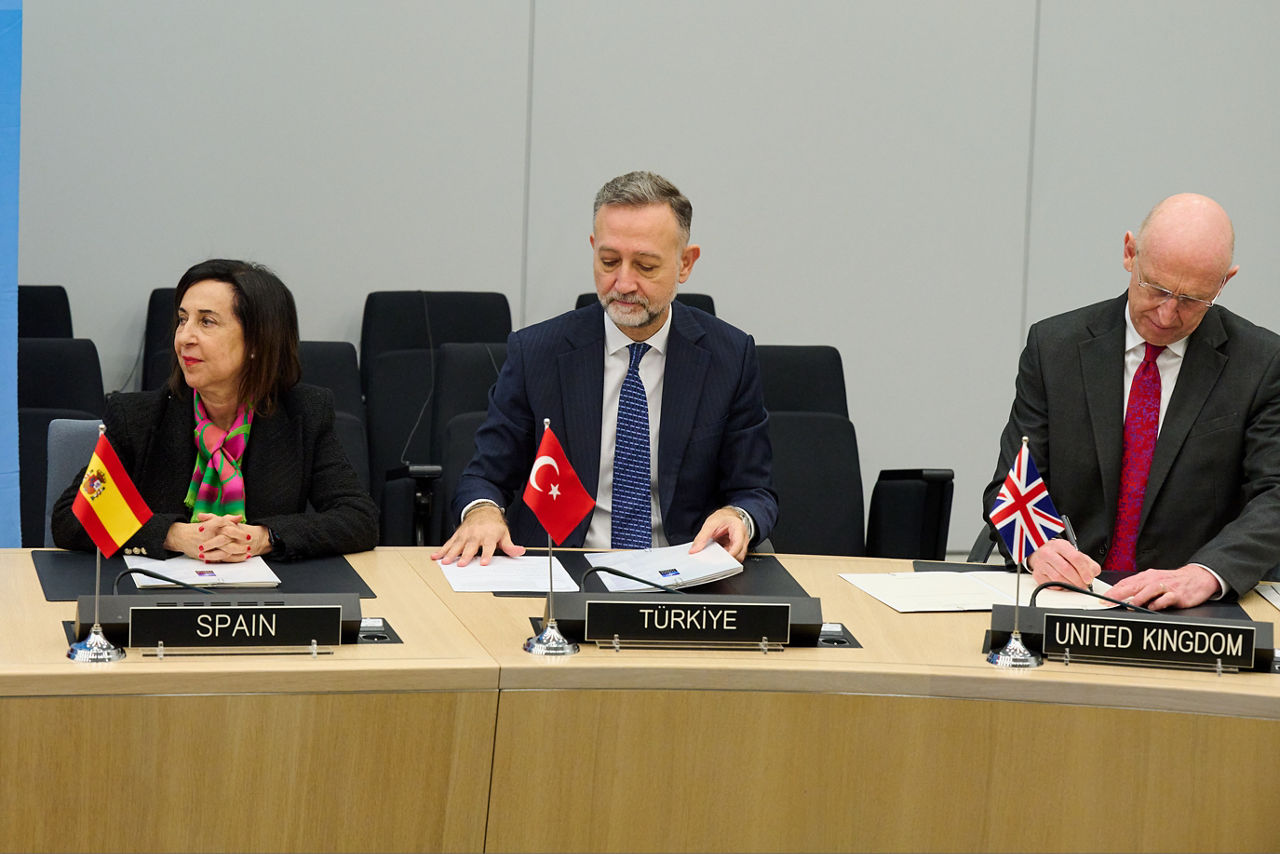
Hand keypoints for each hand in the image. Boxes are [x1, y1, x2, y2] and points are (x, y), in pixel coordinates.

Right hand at [164, 514, 269, 562]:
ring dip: (237, 553)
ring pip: (224, 550)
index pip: (228, 528)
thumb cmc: (198, 528)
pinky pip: (218, 558)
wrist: (180, 536)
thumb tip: (239, 517)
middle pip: (227, 540)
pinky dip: (228, 559)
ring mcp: (207, 545)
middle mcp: (210, 535)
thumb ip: (227, 519)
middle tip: (249, 546)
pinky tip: (237, 559)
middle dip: (240, 544)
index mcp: (212, 526)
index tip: (248, 536)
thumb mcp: (212, 521)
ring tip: (247, 553)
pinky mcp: (205, 554)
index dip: (239, 533)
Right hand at [430, 503, 524, 565]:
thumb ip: (510, 546)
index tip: (483, 563)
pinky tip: (435, 556)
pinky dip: (441, 550)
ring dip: (450, 554)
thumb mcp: (504, 533)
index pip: (488, 547)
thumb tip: (519, 551)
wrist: (482, 510)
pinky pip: (449, 543)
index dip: (486, 555)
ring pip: (457, 545)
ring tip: (445, 562)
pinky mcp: (457, 535)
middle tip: (461, 564)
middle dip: (465, 556)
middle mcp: (476, 535)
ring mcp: (465, 535)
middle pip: (470, 547)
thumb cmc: (493, 524)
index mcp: (489, 536)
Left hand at [690, 507, 749, 562]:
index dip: (730, 554)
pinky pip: (732, 557)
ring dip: (726, 559)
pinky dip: (724, 558)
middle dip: (727, 559)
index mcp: (739, 529)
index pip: (738, 545)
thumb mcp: (710, 524)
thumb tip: (694, 549)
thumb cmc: (723, 518)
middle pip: (739, 554)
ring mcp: (741, 545)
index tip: (720, 559)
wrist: (727, 516)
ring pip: (736, 558)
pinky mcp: (736, 549)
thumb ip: (702, 537)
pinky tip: (717, 555)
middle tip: (714, 559)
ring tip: (714, 556)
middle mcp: (743, 538)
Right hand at [1027, 538, 1100, 589]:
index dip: (1084, 570)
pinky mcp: (1037, 575)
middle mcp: (1048, 553)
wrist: (1042, 554)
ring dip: (1071, 586)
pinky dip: (1061, 587)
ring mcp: (1041, 564)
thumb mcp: (1075, 553)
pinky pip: (1051, 585)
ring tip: (1076, 586)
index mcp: (1060, 545)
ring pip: (1058, 579)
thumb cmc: (1060, 555)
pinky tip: (1065, 584)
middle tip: (1084, 585)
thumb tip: (1092, 574)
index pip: (1075, 558)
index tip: (1089, 579)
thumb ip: (1088, 563)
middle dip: (1078, 580)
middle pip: (1066, 569)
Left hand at [1105, 565, 1220, 610]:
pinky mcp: (1177, 594)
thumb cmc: (1172, 581)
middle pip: (1133, 586)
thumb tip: (1120, 595)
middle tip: (1108, 601)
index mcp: (1146, 577)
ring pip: (1149, 591)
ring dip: (1138, 598)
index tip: (1102, 598)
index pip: (1126, 583)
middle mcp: (1154, 580)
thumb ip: (1138, 588)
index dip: (1113, 591)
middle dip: (1119, 593)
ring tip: (1128, 605)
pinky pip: (1166, 598)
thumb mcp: (1153, 581)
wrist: (1196, 578)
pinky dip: (1159, 602)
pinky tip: (1153, 606)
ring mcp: (1166, 587)